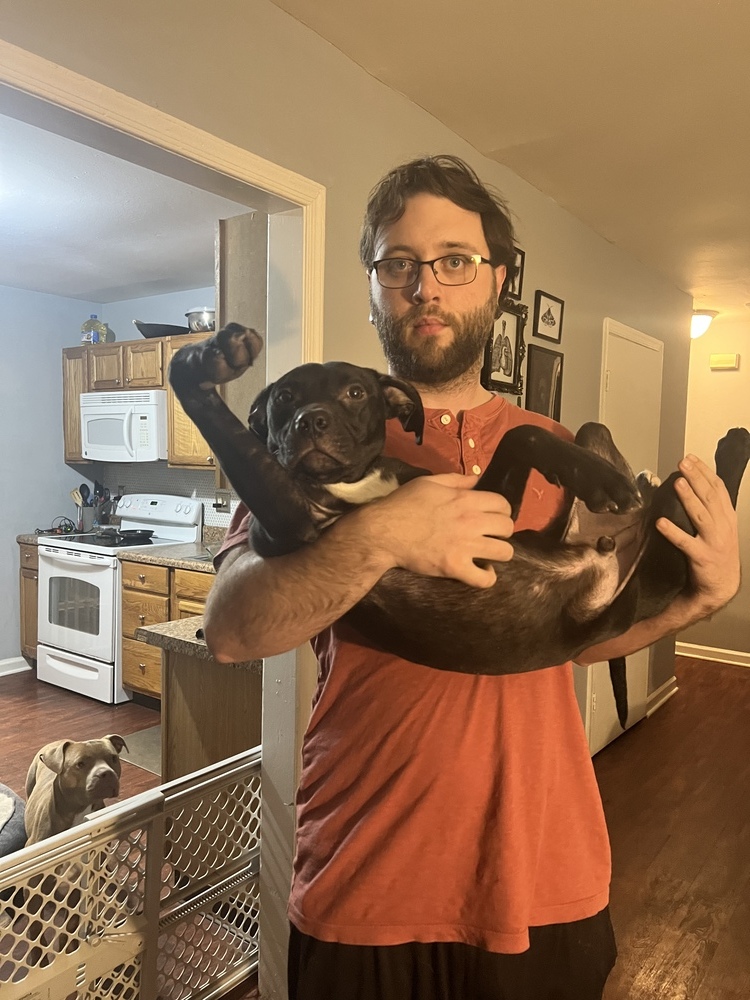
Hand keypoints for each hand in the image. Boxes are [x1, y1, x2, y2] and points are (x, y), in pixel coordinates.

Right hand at [360, 473, 513, 587]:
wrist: (383, 532)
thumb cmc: (403, 504)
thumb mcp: (428, 482)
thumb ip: (456, 480)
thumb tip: (477, 478)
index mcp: (465, 499)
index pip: (503, 504)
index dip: (501, 511)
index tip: (493, 517)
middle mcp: (470, 522)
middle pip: (508, 528)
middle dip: (502, 531)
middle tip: (489, 535)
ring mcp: (464, 546)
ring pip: (504, 552)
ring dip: (498, 553)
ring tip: (487, 554)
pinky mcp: (455, 567)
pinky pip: (485, 579)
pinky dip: (487, 577)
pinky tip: (480, 571)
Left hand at [656, 454, 740, 614]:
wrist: (721, 586)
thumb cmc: (717, 554)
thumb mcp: (720, 526)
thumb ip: (709, 506)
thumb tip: (691, 483)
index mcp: (727, 518)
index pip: (718, 489)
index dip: (705, 471)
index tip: (692, 458)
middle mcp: (723, 527)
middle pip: (710, 497)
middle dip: (697, 478)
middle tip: (683, 463)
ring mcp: (713, 543)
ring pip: (701, 516)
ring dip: (689, 498)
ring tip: (677, 483)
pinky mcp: (701, 558)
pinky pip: (685, 543)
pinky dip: (673, 532)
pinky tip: (660, 523)